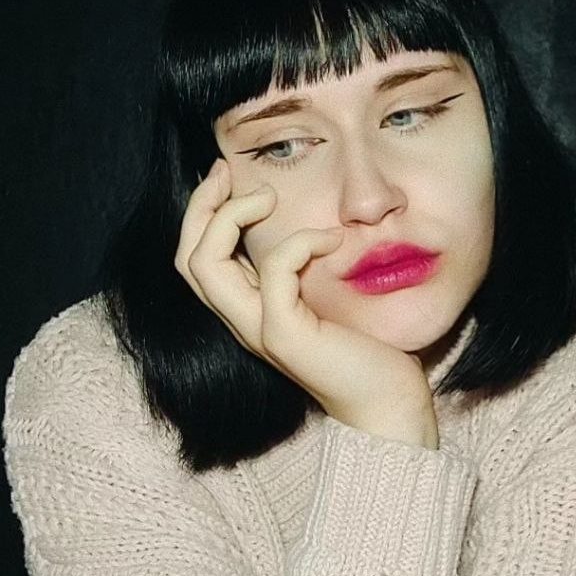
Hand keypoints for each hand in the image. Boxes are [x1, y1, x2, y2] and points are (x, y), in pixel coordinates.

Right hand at [174, 159, 438, 448]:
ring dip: (231, 217)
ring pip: (205, 265)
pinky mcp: (286, 336)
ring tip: (270, 198)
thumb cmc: (365, 348)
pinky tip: (332, 239)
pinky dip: (299, 242)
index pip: (195, 257)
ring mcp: (259, 330)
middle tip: (229, 171)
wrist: (387, 404)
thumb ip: (301, 267)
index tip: (227, 173)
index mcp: (247, 310)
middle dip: (202, 205)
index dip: (201, 211)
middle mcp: (242, 321)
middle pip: (187, 258)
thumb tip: (302, 218)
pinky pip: (273, 275)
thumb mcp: (321, 295)